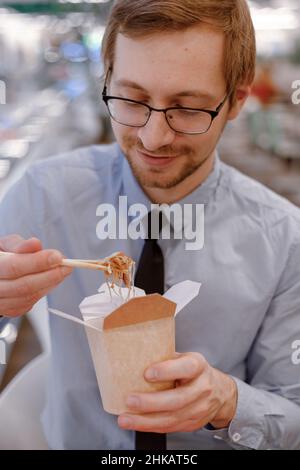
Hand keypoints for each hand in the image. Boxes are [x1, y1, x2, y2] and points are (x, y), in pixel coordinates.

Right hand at [0, 234, 72, 316]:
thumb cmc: (0, 257)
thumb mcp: (4, 245)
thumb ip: (19, 245)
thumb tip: (35, 244)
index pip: (14, 267)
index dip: (38, 262)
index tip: (57, 257)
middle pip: (23, 286)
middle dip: (49, 275)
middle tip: (66, 266)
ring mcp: (0, 303)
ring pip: (28, 297)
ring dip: (49, 284)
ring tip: (61, 271)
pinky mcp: (9, 310)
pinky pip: (29, 303)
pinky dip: (44, 291)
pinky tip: (51, 280)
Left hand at [118, 352, 236, 432]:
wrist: (221, 392)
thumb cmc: (195, 371)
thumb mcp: (185, 358)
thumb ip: (165, 358)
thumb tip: (135, 356)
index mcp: (198, 366)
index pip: (186, 368)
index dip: (166, 371)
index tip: (147, 373)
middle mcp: (202, 388)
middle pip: (177, 399)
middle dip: (151, 402)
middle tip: (130, 400)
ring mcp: (200, 409)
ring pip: (172, 418)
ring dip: (145, 420)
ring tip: (125, 418)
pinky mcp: (193, 423)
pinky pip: (170, 427)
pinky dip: (150, 427)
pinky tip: (136, 424)